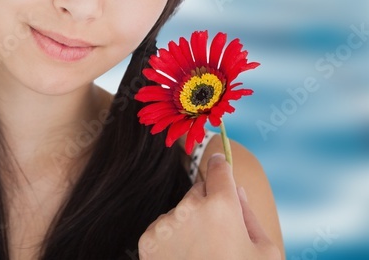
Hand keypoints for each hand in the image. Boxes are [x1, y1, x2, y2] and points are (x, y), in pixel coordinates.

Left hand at [137, 152, 281, 259]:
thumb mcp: (264, 251)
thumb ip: (249, 214)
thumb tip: (237, 189)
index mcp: (221, 206)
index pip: (218, 169)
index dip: (220, 165)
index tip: (219, 160)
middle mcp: (187, 208)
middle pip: (198, 192)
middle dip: (208, 204)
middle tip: (219, 234)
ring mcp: (163, 224)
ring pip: (179, 212)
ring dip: (188, 224)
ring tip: (202, 254)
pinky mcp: (146, 240)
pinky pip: (162, 229)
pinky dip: (171, 240)